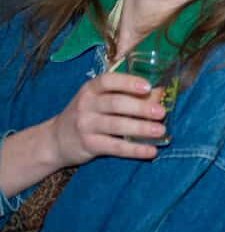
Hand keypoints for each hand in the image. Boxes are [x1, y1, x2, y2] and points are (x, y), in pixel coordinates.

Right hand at [45, 72, 164, 168]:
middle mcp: (86, 104)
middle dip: (141, 107)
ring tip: (160, 130)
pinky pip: (115, 147)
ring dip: (141, 128)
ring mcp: (85, 125)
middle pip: (115, 104)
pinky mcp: (88, 145)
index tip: (147, 87)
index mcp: (91, 89)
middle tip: (161, 112)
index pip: (108, 81)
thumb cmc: (88, 114)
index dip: (128, 82)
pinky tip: (151, 151)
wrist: (56, 139)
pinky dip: (135, 150)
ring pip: (116, 126)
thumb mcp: (100, 100)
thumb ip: (127, 94)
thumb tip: (160, 92)